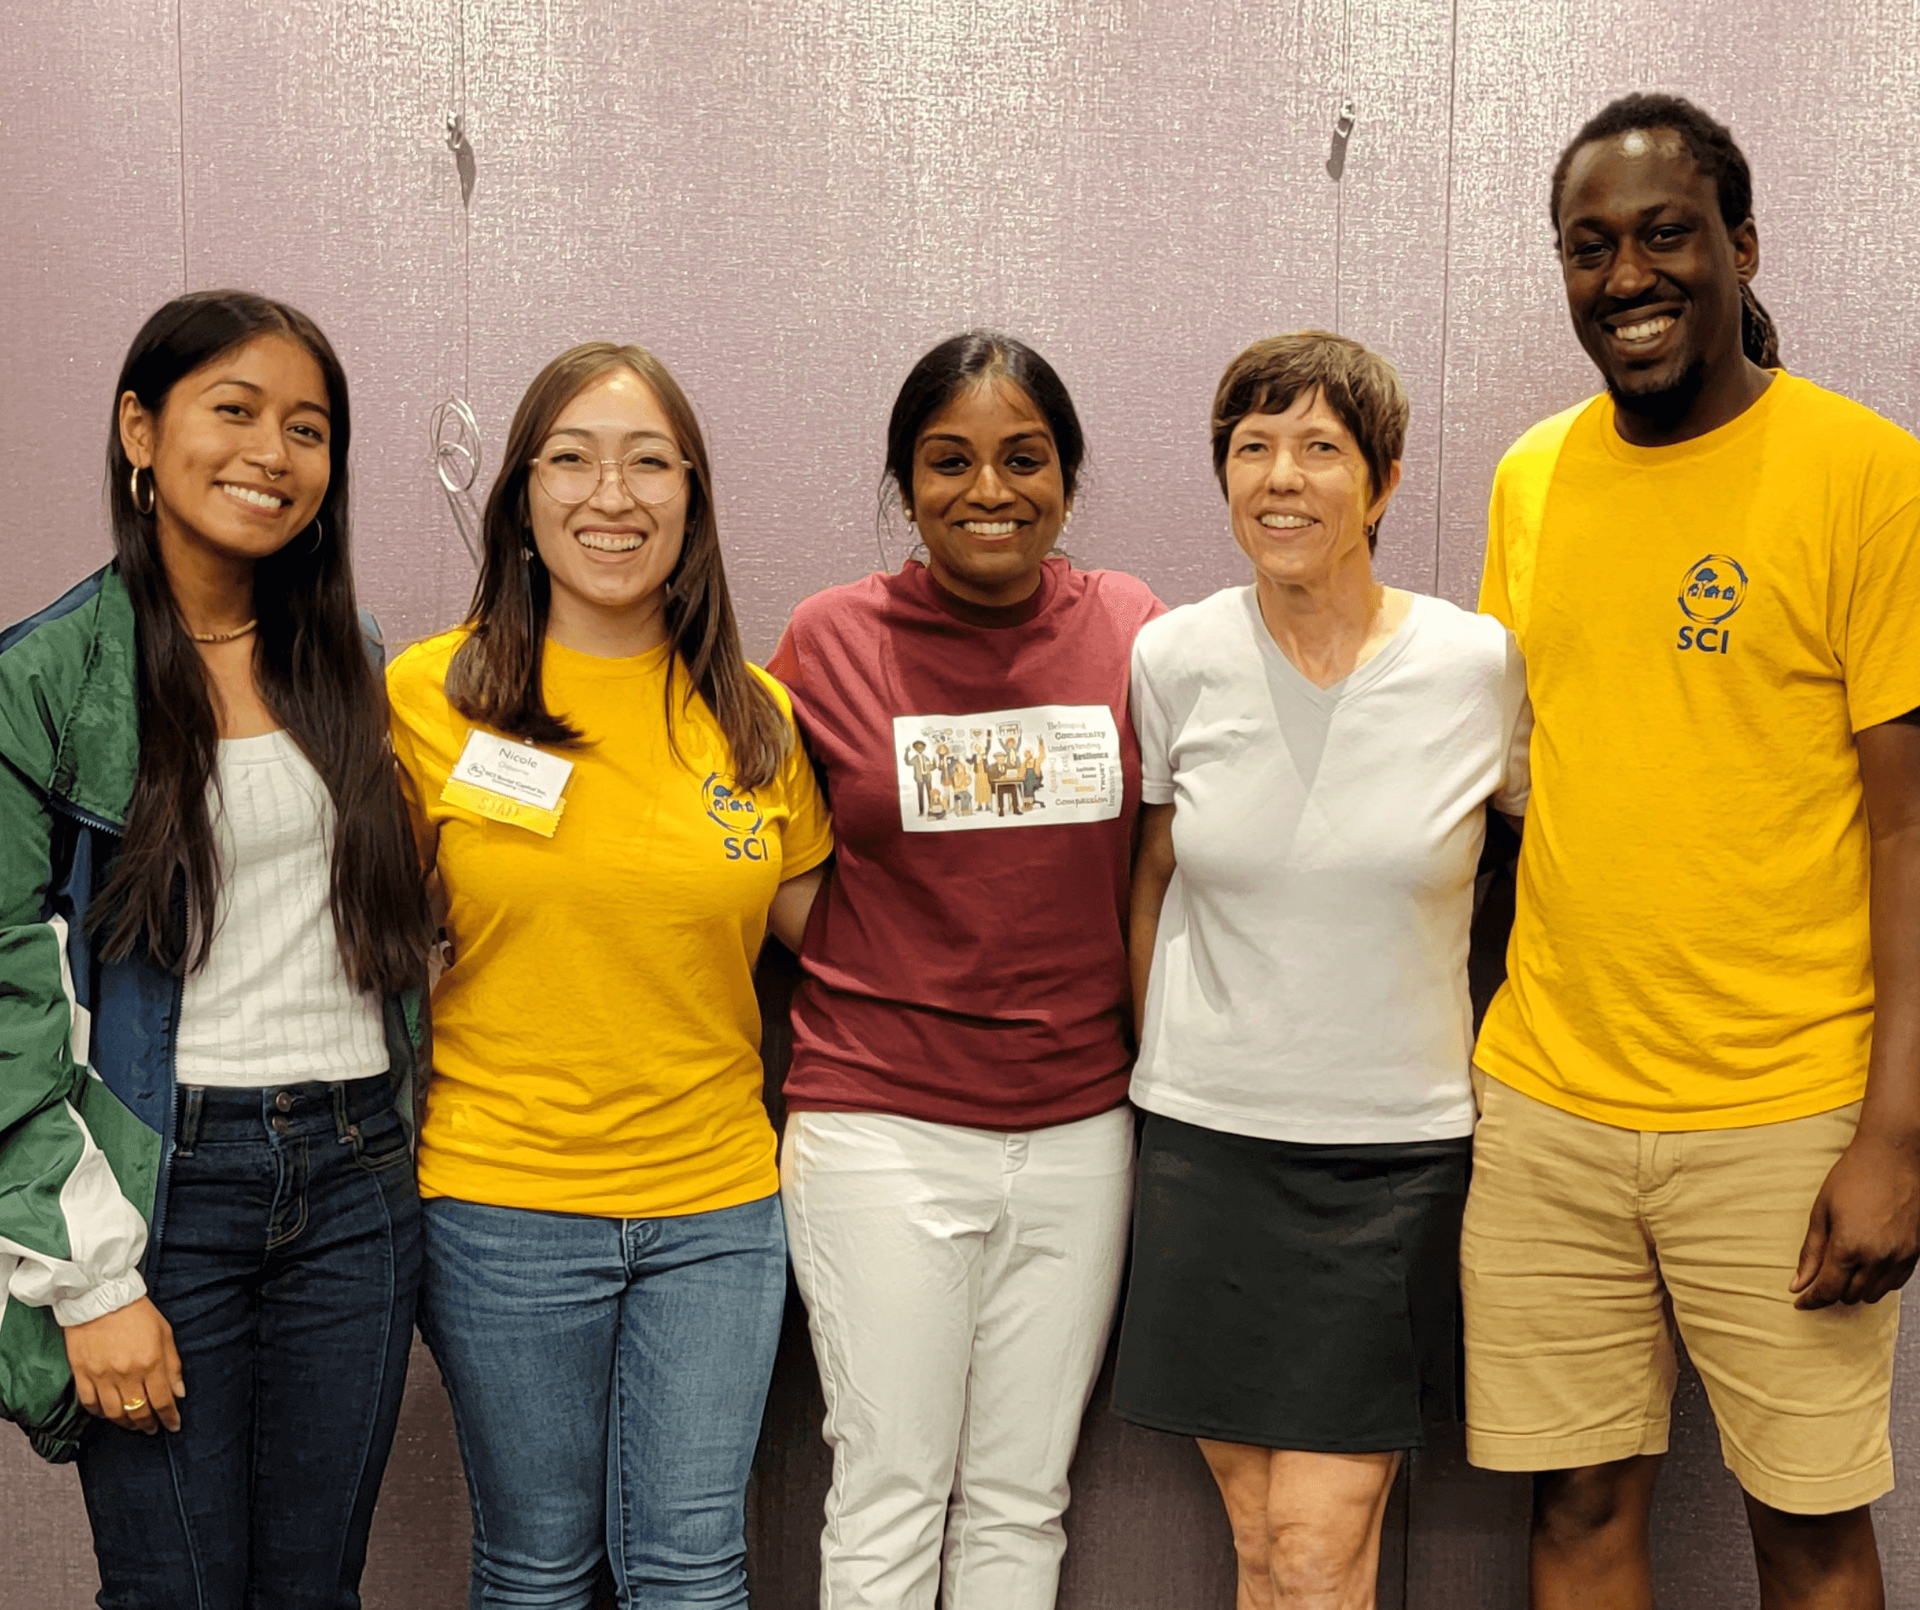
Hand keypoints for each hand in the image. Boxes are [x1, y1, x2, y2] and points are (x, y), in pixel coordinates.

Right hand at [62, 1297, 184, 1433]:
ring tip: (134, 1425)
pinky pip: (90, 1404)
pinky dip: (100, 1414)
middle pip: (138, 1411)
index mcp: (151, 1361)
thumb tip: (179, 1392)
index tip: (174, 1426)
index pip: (163, 1400)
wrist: (100, 1297)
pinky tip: (109, 1414)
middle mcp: (126, 1373)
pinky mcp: (82, 1374)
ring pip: (114, 1413)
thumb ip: (173, 1364)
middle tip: (153, 1428)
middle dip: (149, 1424)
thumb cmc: (137, 1312)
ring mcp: (102, 1376)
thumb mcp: (165, 1332)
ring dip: (126, 1423)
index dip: (170, 1417)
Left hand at [1791, 1129, 1919, 1308]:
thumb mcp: (1822, 1211)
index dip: (1811, 1300)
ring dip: (1855, 1289)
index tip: (1800, 1302)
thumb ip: (1810, 1252)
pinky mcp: (1917, 1253)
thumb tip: (1797, 1284)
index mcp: (1850, 1247)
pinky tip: (1867, 1267)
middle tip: (1818, 1281)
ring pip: (1875, 1294)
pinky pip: (1896, 1283)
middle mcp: (1878, 1257)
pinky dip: (1879, 1282)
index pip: (1827, 1289)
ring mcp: (1901, 1256)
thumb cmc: (1854, 1176)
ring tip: (1842, 1272)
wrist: (1897, 1156)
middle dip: (1831, 1292)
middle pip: (1850, 1295)